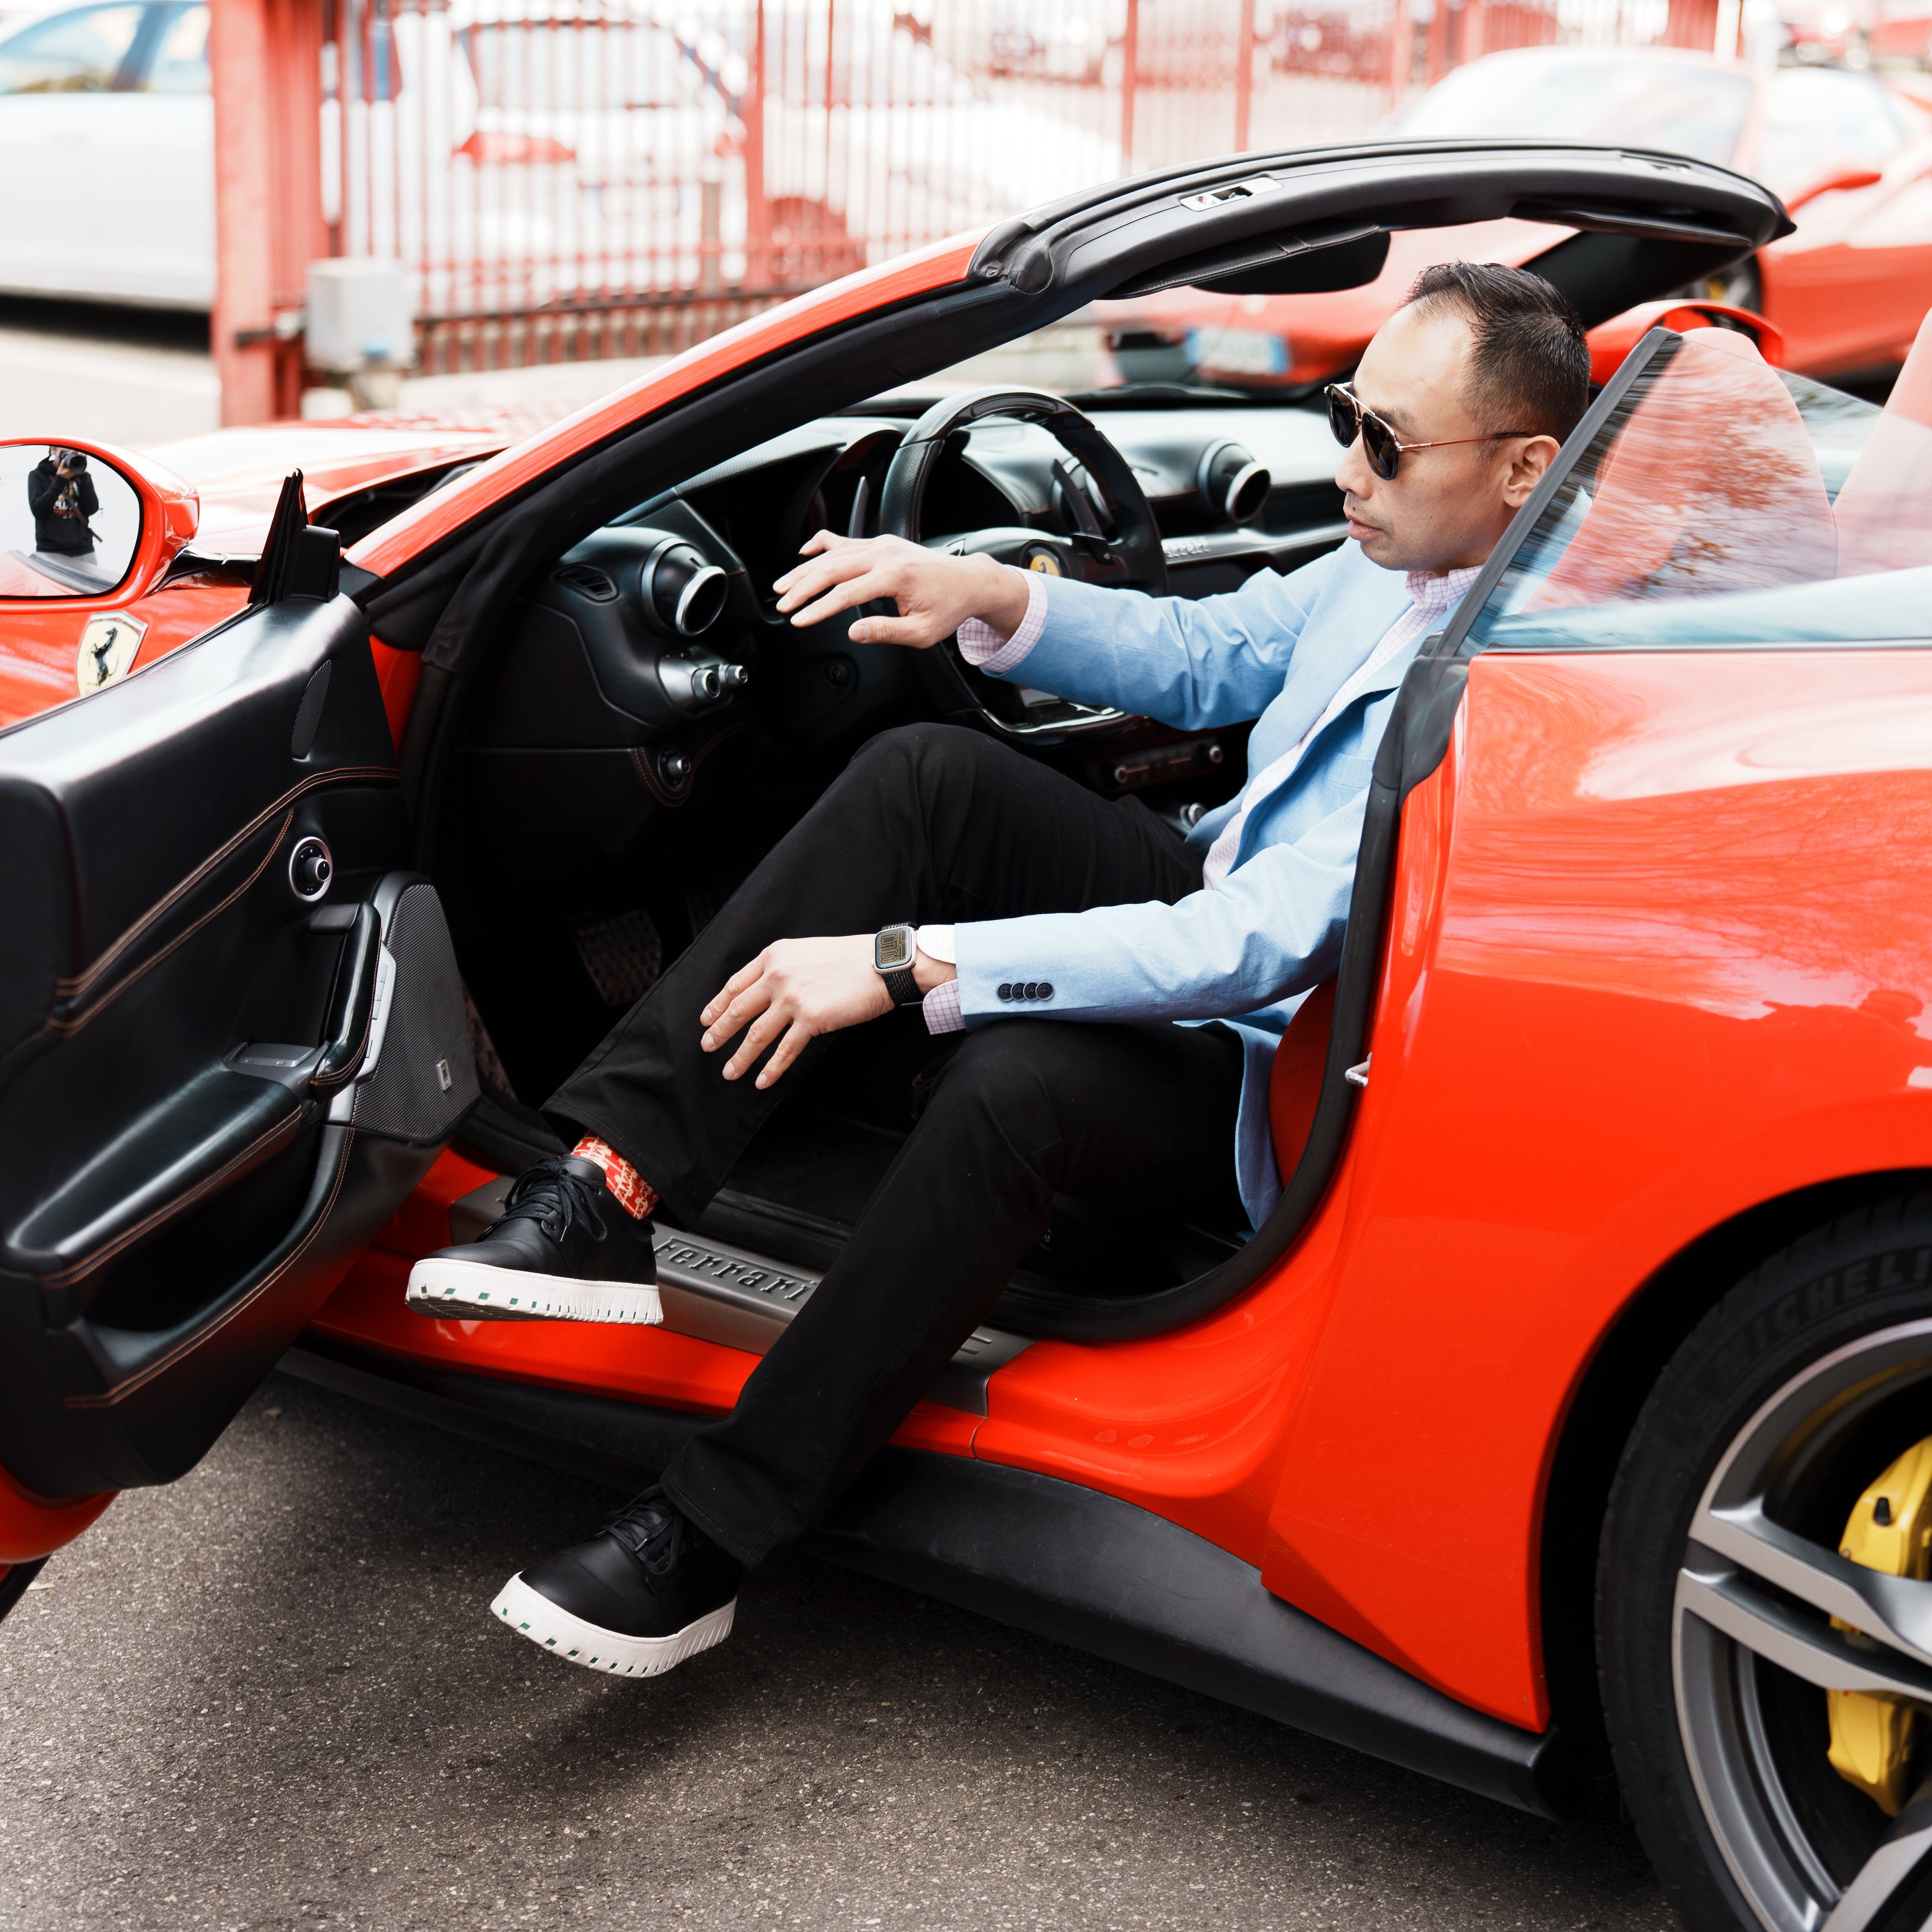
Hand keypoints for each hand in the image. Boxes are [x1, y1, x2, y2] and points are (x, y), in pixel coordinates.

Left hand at [700, 935, 893, 1087]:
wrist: (881, 964)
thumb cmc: (850, 958)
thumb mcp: (806, 951)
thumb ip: (783, 968)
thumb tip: (767, 991)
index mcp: (774, 956)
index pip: (735, 984)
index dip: (718, 1004)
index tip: (706, 1019)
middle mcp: (778, 976)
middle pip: (739, 1009)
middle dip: (720, 1032)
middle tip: (707, 1047)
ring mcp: (793, 998)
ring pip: (757, 1034)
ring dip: (740, 1057)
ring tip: (730, 1073)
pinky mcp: (811, 1019)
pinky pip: (785, 1050)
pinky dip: (772, 1068)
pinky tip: (762, 1081)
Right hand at [772, 532, 1031, 646]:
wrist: (968, 581)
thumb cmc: (948, 607)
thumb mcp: (922, 632)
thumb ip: (886, 632)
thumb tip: (854, 632)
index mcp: (894, 577)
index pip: (845, 594)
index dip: (817, 609)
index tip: (799, 621)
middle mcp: (885, 555)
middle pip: (831, 569)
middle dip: (802, 587)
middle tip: (782, 604)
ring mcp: (882, 545)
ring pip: (833, 554)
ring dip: (804, 569)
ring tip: (782, 586)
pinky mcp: (881, 542)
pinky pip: (845, 541)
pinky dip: (822, 545)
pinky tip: (805, 552)